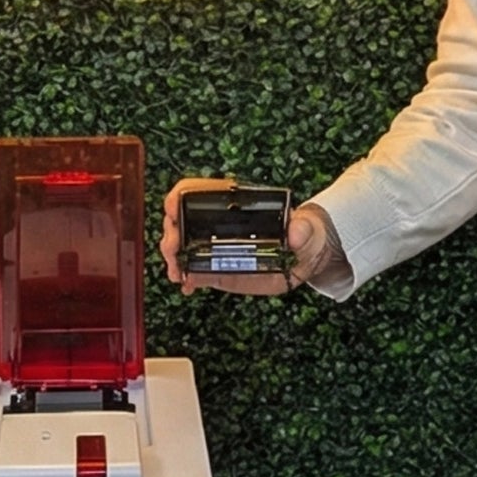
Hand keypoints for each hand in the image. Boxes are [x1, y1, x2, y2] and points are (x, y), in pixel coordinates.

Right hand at [162, 179, 334, 295]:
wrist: (305, 257)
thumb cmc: (303, 232)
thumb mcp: (306, 227)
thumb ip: (302, 228)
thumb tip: (296, 231)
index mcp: (233, 204)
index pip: (195, 190)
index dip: (179, 196)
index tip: (173, 209)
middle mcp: (217, 223)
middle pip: (179, 219)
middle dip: (171, 233)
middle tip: (174, 250)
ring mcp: (213, 246)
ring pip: (181, 245)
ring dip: (173, 258)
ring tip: (178, 272)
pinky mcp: (217, 268)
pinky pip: (193, 270)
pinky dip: (185, 277)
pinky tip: (186, 285)